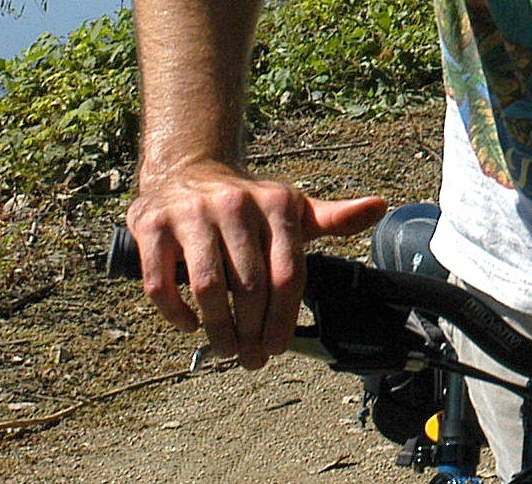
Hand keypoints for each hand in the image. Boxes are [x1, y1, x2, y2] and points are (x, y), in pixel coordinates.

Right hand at [123, 163, 386, 369]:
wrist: (187, 172)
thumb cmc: (249, 205)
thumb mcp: (291, 209)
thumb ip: (332, 218)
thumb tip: (380, 207)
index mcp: (277, 203)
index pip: (287, 272)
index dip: (284, 317)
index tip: (277, 348)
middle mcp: (236, 204)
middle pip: (249, 285)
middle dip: (252, 330)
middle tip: (251, 359)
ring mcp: (191, 214)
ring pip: (208, 286)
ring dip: (217, 327)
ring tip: (226, 350)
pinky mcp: (151, 226)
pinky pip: (161, 281)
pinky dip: (176, 312)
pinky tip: (190, 326)